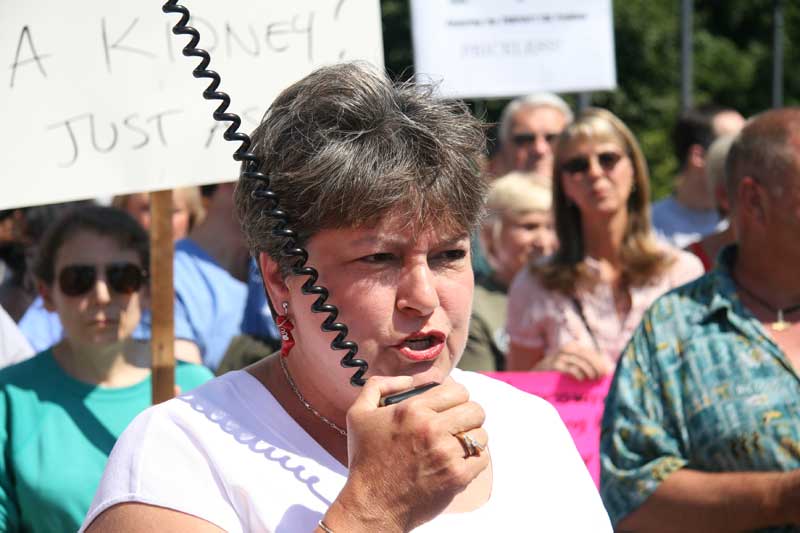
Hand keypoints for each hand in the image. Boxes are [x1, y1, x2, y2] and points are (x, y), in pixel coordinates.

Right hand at [324, 376, 488, 532]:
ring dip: (472, 437)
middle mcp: (432, 429)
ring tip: (458, 444)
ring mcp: (446, 454)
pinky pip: (482, 459)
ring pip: (481, 434)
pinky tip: (459, 460)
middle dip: (469, 414)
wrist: (372, 504)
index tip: (450, 405)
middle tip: (457, 423)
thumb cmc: (365, 459)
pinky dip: (474, 459)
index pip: (457, 390)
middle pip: (475, 409)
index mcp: (412, 410)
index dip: (456, 395)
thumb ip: (379, 386)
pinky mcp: (457, 477)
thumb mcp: (358, 414)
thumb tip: (409, 380)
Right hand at [536, 342, 612, 380]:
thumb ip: (586, 364)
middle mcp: (567, 349)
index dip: (600, 362)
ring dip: (589, 371)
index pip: (590, 353)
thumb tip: (607, 370)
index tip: (607, 372)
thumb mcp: (571, 364)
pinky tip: (581, 379)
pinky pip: (571, 368)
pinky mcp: (555, 365)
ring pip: (580, 362)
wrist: (537, 375)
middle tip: (601, 376)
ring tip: (592, 378)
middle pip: (587, 356)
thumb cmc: (558, 372)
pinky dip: (578, 374)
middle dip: (596, 366)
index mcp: (573, 347)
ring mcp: (560, 356)